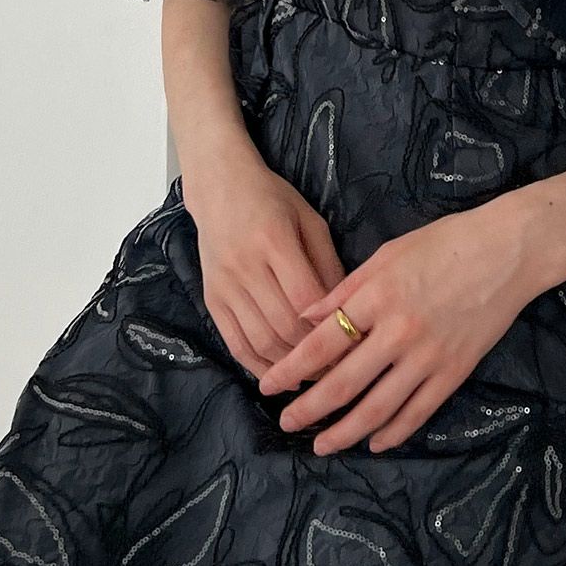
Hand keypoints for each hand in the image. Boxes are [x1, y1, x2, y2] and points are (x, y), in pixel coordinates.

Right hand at [182, 148, 345, 379]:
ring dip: (289, 367)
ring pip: (260, 341)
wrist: (219, 188)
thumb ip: (328, 264)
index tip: (354, 345)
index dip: (330, 327)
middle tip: (340, 371)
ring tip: (315, 377)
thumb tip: (348, 311)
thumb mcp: (310, 221)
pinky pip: (235, 344)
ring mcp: (224, 286)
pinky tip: (280, 375)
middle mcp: (245, 266)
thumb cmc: (273, 199)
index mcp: (274, 240)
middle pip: (284, 326)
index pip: (306, 298)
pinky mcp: (211, 300)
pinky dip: (258, 365)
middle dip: (315, 355)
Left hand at [255, 202, 536, 454]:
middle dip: (309, 409)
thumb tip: (305, 316)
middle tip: (285, 423)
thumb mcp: (388, 253)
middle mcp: (399, 331)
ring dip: (345, 432)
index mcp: (377, 297)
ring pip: (378, 408)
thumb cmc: (446, 243)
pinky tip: (374, 442)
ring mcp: (429, 356)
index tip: (268, 386)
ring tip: (322, 445)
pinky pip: (419, 411)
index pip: (321, 344)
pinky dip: (394, 432)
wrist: (508, 252)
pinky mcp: (455, 371)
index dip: (290, 370)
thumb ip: (346, 289)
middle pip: (343, 384)